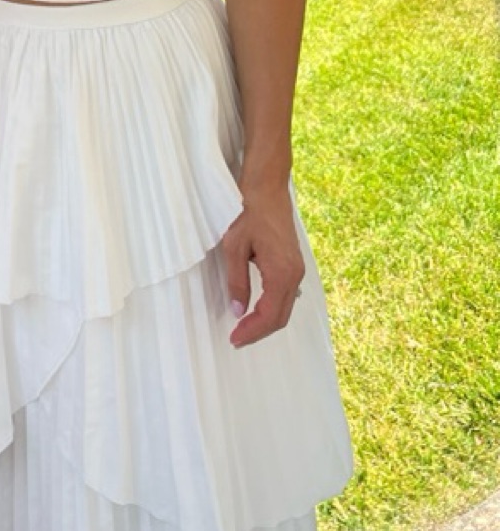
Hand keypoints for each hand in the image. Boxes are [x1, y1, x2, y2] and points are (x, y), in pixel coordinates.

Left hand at [222, 187, 304, 348]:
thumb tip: (238, 310)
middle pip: (280, 317)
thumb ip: (236, 282)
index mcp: (281, 273)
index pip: (269, 315)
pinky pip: (286, 296)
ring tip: (244, 329)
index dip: (251, 331)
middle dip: (259, 332)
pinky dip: (273, 309)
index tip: (234, 339)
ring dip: (266, 322)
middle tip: (237, 339)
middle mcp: (294, 275)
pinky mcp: (294, 265)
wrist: (267, 191)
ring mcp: (297, 270)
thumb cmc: (248, 214)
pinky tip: (257, 310)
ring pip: (285, 308)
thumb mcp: (234, 248)